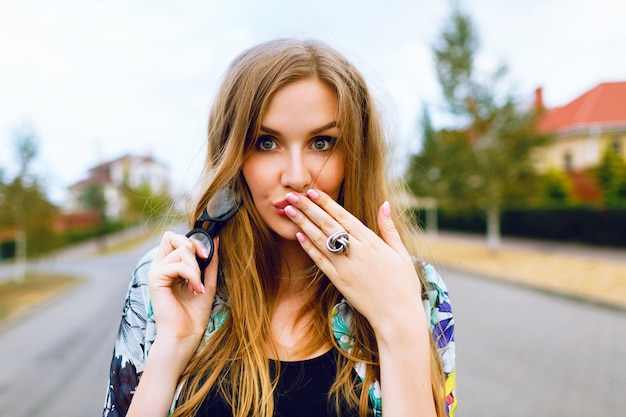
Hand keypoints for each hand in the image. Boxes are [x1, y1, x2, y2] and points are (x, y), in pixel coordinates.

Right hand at [147, 231, 217, 349]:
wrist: (185, 335)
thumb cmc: (194, 314)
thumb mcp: (207, 282)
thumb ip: (210, 262)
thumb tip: (216, 239)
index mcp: (170, 267)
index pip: (174, 239)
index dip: (192, 240)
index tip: (206, 255)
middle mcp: (161, 267)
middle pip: (171, 237)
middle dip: (194, 247)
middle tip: (204, 263)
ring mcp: (156, 272)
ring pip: (181, 250)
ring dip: (196, 268)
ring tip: (198, 287)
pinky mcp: (155, 279)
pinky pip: (178, 264)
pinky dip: (192, 275)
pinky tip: (194, 289)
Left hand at [283, 189, 424, 332]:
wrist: (397, 316)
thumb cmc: (403, 284)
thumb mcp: (401, 252)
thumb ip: (389, 228)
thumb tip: (384, 204)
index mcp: (371, 242)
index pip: (344, 216)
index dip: (326, 202)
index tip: (312, 191)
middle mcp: (356, 252)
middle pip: (327, 224)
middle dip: (308, 208)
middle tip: (292, 195)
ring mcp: (345, 267)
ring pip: (320, 240)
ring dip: (303, 223)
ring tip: (289, 210)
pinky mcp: (339, 281)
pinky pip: (320, 261)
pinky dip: (308, 247)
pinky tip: (298, 235)